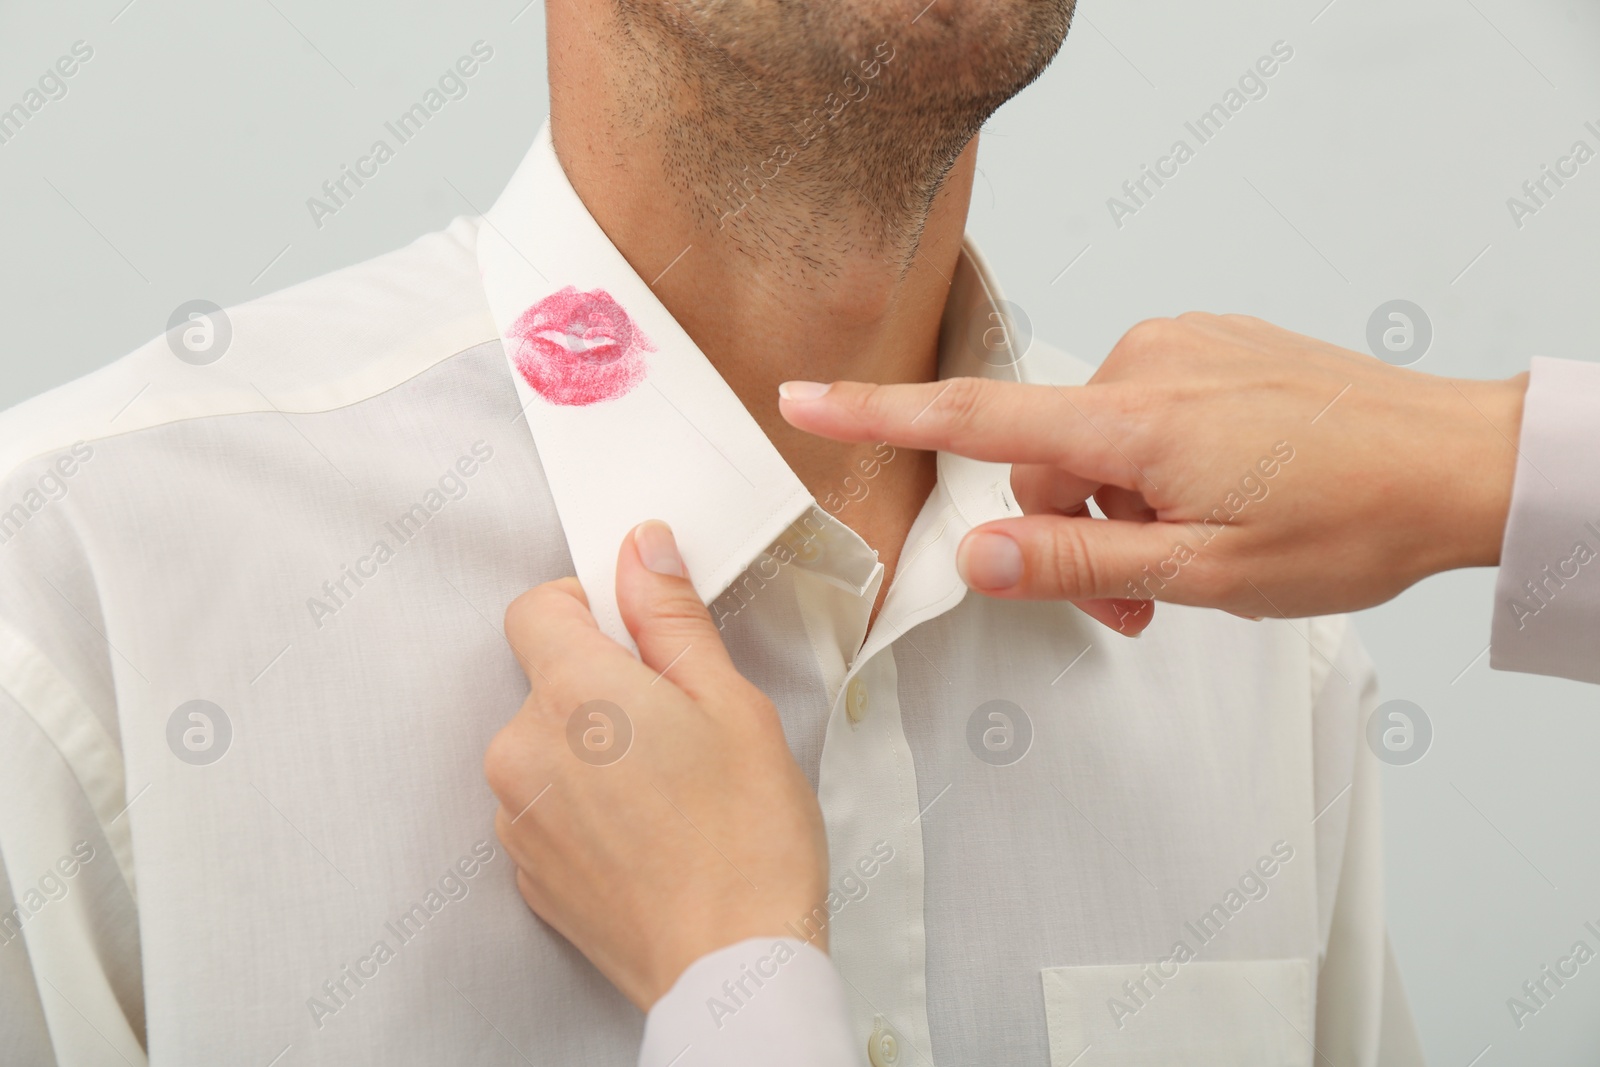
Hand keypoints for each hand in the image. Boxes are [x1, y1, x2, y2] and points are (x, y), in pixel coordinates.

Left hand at [484, 521, 828, 1010]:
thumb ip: (670, 618)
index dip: (587, 605)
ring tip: (669, 788)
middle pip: (545, 679)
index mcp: (574, 695)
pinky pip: (546, 804)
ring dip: (593, 749)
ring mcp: (518, 816)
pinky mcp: (526, 867)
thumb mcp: (730, 703)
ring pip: (547, 744)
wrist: (730, 965)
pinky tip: (648, 830)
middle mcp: (524, 750)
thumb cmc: (747, 840)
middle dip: (603, 685)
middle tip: (679, 724)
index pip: (535, 607)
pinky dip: (586, 804)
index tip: (635, 629)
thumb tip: (641, 550)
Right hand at [779, 313, 1528, 620]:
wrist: (1457, 461)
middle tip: (1133, 605)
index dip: (877, 413)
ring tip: (1188, 562)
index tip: (802, 397)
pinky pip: (1142, 411)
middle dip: (1069, 531)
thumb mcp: (1205, 573)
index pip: (974, 416)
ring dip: (1119, 505)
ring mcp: (1182, 348)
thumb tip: (973, 554)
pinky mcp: (1211, 347)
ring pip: (1096, 442)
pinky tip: (1214, 500)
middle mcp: (1147, 365)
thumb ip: (1079, 561)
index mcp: (1135, 421)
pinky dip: (1153, 465)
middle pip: (1043, 456)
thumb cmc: (1349, 520)